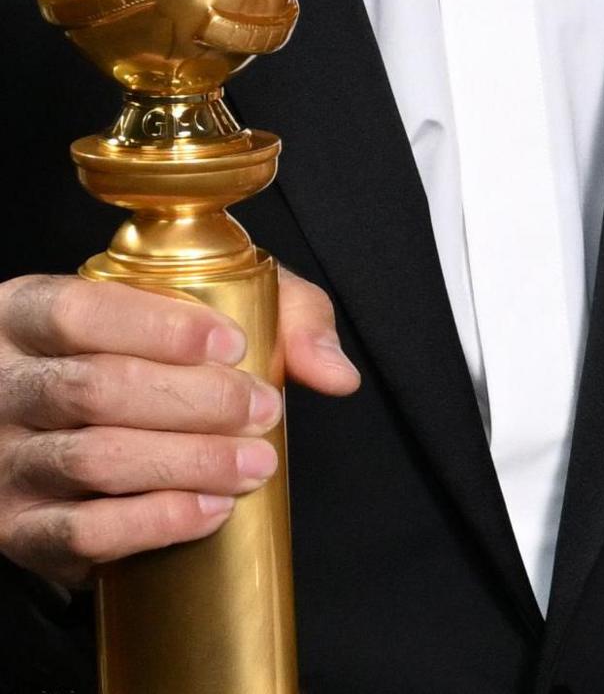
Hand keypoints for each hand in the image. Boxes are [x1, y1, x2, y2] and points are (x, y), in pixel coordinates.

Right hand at [0, 268, 357, 590]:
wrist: (73, 435)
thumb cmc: (145, 357)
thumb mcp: (206, 308)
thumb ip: (280, 316)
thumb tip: (334, 372)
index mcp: (23, 314)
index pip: (77, 311)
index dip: (161, 328)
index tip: (235, 345)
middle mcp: (1, 385)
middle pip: (94, 389)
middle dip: (196, 402)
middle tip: (262, 411)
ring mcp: (1, 460)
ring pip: (92, 460)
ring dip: (188, 464)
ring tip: (254, 463)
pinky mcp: (16, 528)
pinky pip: (80, 532)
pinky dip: (154, 522)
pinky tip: (211, 509)